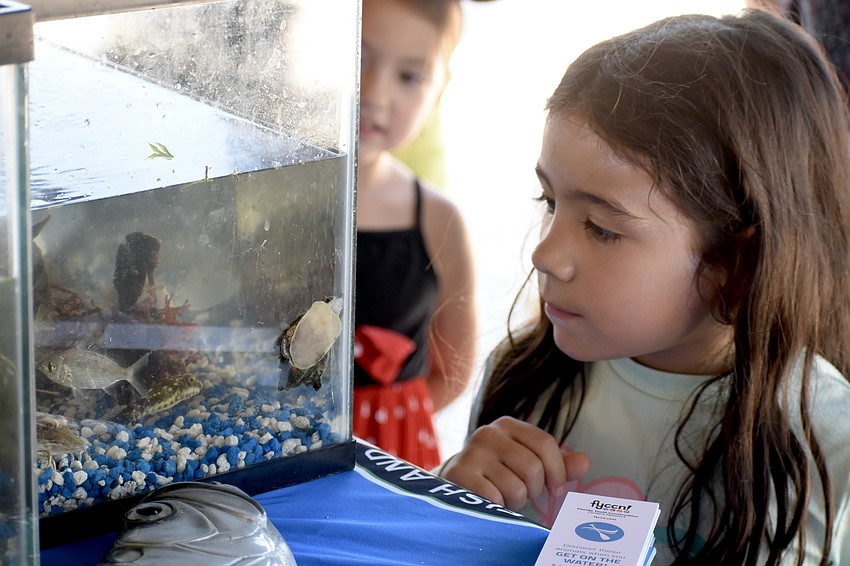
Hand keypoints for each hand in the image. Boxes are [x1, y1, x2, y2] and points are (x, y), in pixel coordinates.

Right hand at [441, 416, 590, 510]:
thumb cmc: (499, 472)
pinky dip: (499, 507)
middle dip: (534, 490)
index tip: (556, 489)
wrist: (457, 482)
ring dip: (515, 501)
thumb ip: (558, 464)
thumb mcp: (528, 463)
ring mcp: (472, 453)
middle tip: (524, 493)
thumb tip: (585, 462)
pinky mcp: (460, 474)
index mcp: (508, 425)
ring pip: (516, 488)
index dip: (557, 471)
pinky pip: (496, 499)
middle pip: (533, 468)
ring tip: (504, 496)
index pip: (545, 444)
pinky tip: (490, 501)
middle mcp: (488, 433)